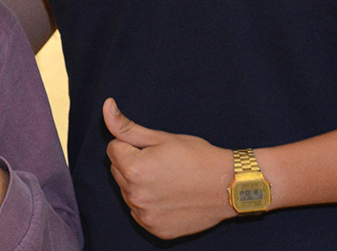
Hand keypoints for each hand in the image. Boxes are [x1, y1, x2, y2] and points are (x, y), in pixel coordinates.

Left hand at [104, 98, 237, 239]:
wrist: (230, 186)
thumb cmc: (198, 157)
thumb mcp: (161, 137)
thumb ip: (127, 127)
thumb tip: (106, 106)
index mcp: (133, 169)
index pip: (113, 149)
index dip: (133, 146)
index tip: (156, 150)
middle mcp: (135, 195)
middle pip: (118, 171)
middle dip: (134, 165)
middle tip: (163, 164)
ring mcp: (145, 215)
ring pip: (128, 192)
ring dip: (141, 185)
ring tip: (169, 180)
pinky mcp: (155, 229)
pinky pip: (140, 212)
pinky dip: (151, 205)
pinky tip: (171, 197)